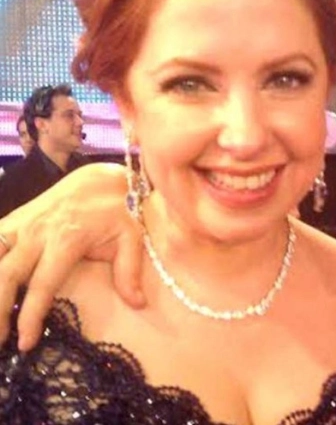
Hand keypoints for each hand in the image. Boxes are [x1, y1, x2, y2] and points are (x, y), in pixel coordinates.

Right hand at [0, 163, 145, 350]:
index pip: (43, 284)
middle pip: (6, 276)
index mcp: (66, 240)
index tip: (25, 344)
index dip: (31, 316)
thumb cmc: (120, 210)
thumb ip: (129, 271)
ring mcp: (21, 223)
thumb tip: (138, 304)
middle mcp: (37, 232)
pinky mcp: (13, 218)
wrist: (102, 177)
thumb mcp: (132, 237)